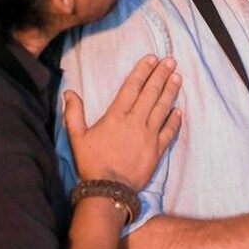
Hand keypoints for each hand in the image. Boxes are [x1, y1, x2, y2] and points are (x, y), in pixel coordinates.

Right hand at [63, 55, 182, 188]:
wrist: (108, 189)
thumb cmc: (91, 162)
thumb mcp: (77, 136)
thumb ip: (73, 113)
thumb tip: (69, 92)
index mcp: (116, 115)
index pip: (132, 87)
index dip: (142, 71)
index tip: (152, 59)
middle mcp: (135, 121)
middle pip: (150, 93)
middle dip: (161, 75)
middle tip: (171, 61)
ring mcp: (148, 135)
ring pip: (162, 108)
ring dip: (170, 91)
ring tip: (177, 77)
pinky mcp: (157, 150)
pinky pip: (169, 131)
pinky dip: (175, 120)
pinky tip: (179, 110)